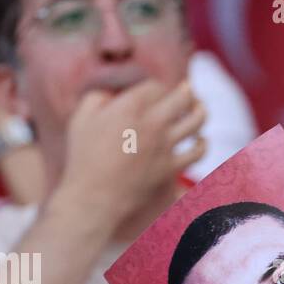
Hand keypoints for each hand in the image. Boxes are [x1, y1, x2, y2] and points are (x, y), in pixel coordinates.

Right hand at [58, 78, 206, 228]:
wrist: (94, 198)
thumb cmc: (84, 158)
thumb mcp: (81, 118)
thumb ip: (98, 97)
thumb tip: (116, 93)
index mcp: (129, 106)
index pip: (156, 85)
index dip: (157, 87)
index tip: (155, 91)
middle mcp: (152, 123)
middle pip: (183, 96)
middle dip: (186, 91)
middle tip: (187, 89)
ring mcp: (165, 146)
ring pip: (197, 120)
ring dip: (200, 110)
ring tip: (199, 108)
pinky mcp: (171, 167)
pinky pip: (198, 151)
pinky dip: (202, 143)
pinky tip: (199, 140)